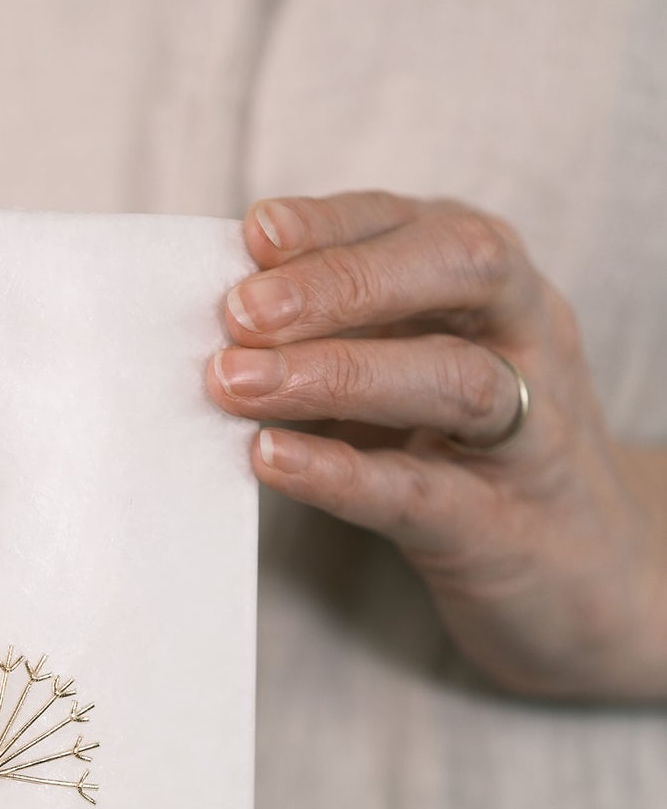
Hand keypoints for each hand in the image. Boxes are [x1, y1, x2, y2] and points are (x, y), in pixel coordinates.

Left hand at [206, 191, 666, 699]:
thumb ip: (342, 338)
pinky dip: (341, 473)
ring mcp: (529, 434)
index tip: (254, 235)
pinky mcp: (501, 527)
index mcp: (494, 293)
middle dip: (342, 282)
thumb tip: (221, 320)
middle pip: (458, 272)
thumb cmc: (466, 461)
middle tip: (239, 313)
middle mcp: (526, 341)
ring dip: (333, 374)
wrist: (587, 583)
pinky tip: (270, 459)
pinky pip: (422, 491)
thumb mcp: (413, 376)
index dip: (334, 225)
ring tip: (234, 382)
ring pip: (451, 380)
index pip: (417, 226)